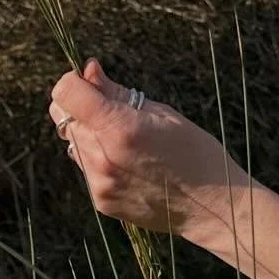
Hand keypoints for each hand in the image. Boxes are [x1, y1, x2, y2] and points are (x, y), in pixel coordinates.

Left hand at [47, 62, 278, 278]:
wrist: (213, 208)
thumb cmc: (197, 153)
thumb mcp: (163, 113)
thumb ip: (118, 93)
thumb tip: (88, 71)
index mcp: (120, 128)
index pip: (65, 93)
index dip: (73, 82)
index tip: (90, 84)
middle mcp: (102, 157)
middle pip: (65, 118)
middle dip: (83, 110)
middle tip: (114, 113)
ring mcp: (100, 183)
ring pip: (74, 144)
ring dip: (91, 136)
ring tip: (128, 145)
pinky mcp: (102, 202)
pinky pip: (87, 169)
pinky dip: (100, 161)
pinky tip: (131, 167)